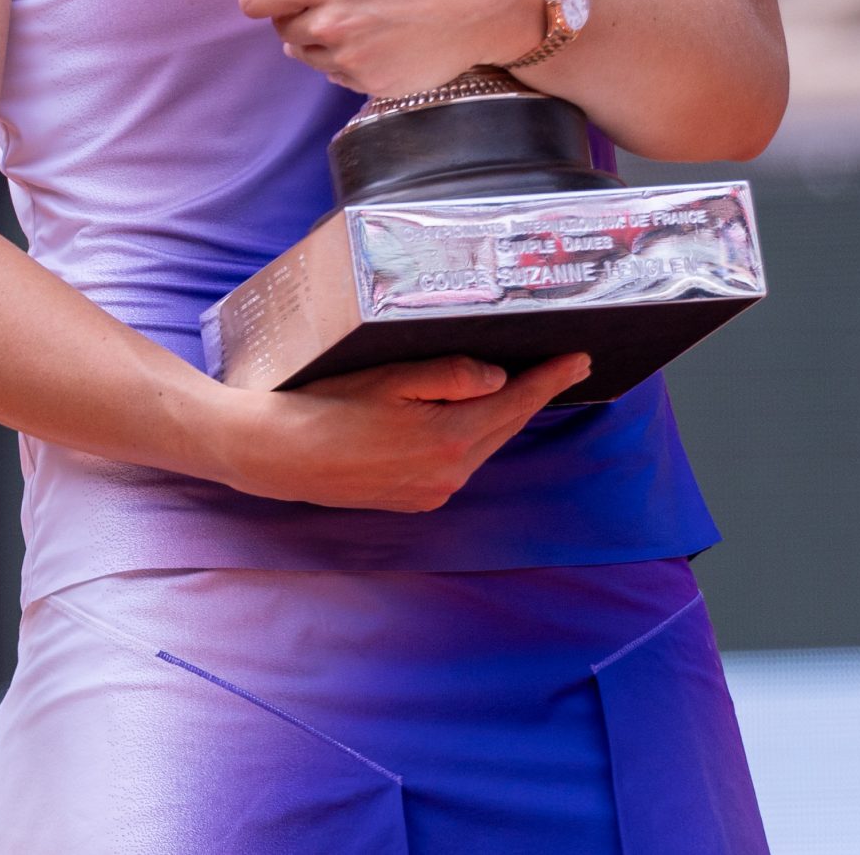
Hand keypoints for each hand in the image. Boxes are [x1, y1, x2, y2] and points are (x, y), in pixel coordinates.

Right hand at [209, 353, 590, 511]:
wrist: (279, 454)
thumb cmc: (328, 405)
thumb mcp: (390, 376)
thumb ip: (451, 375)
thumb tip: (499, 378)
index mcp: (450, 439)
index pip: (516, 403)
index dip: (550, 378)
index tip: (580, 358)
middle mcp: (450, 474)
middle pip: (505, 426)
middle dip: (533, 396)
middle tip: (560, 365)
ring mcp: (433, 492)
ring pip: (481, 446)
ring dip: (499, 417)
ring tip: (514, 387)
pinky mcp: (414, 501)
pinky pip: (457, 464)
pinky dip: (469, 439)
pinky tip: (461, 419)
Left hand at [238, 0, 544, 95]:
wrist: (489, 0)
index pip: (255, 1)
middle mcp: (330, 27)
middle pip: (281, 31)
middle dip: (296, 14)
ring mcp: (351, 60)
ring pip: (307, 57)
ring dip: (318, 40)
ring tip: (358, 18)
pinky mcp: (373, 84)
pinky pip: (339, 75)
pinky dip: (348, 60)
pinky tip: (377, 38)